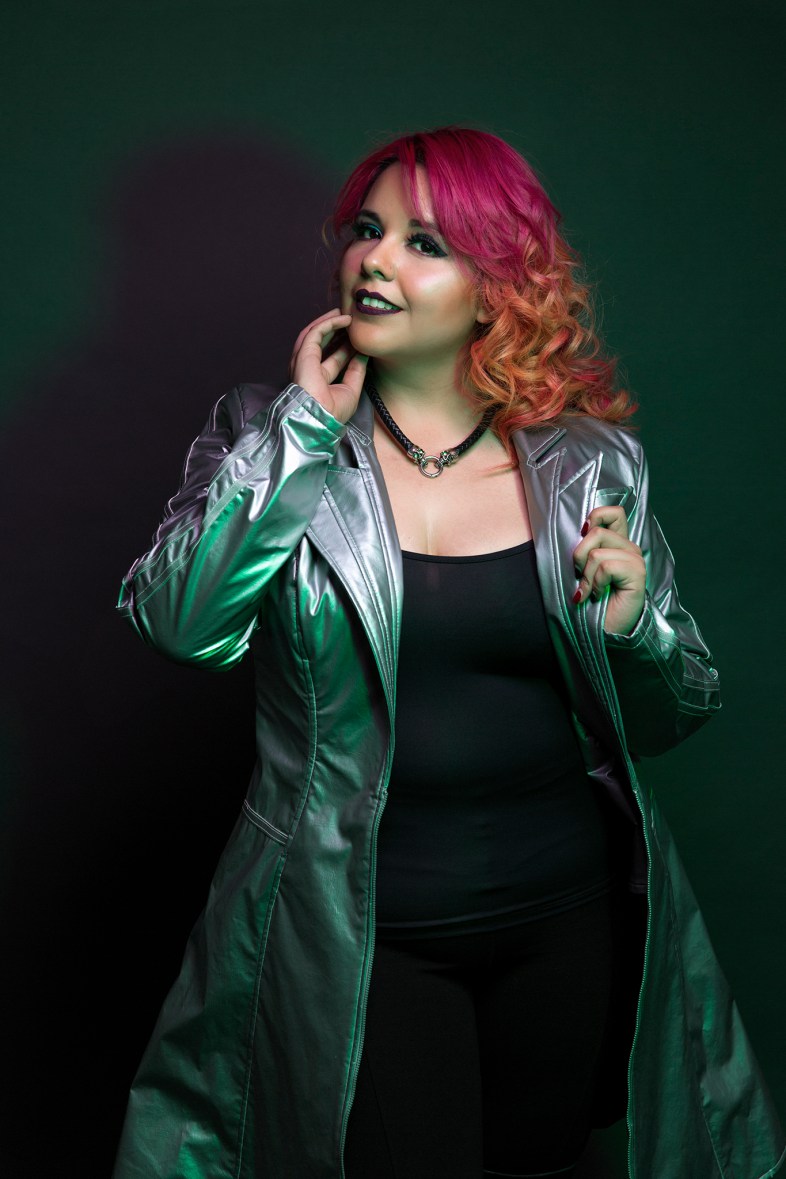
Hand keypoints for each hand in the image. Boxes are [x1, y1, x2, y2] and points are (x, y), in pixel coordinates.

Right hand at [289, 309, 368, 423]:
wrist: (321, 418)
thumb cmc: (332, 413)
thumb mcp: (351, 389)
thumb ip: (356, 371)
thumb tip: (364, 354)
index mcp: (318, 380)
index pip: (332, 357)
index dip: (346, 347)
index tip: (359, 339)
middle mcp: (308, 369)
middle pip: (323, 343)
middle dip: (338, 332)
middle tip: (353, 322)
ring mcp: (303, 361)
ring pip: (316, 334)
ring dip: (331, 322)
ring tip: (347, 314)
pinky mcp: (303, 353)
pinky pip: (316, 332)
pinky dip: (329, 323)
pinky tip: (344, 319)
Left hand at [572, 506, 646, 635]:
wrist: (603, 630)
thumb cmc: (591, 601)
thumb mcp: (582, 570)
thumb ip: (585, 549)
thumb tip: (579, 529)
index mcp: (617, 543)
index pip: (614, 512)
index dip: (596, 517)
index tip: (583, 535)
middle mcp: (629, 548)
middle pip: (597, 532)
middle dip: (579, 557)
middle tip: (582, 577)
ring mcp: (635, 560)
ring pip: (597, 552)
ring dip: (586, 576)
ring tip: (590, 590)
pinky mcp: (637, 574)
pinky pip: (606, 567)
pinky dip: (595, 584)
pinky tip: (598, 595)